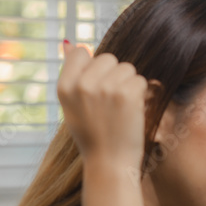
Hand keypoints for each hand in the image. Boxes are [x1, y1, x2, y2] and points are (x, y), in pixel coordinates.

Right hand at [56, 41, 149, 166]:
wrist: (109, 163)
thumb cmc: (92, 136)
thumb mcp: (72, 106)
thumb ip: (72, 75)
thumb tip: (69, 42)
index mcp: (64, 86)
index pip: (80, 53)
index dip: (93, 67)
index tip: (97, 88)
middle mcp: (82, 84)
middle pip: (108, 58)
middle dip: (114, 75)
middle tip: (111, 102)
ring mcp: (105, 88)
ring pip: (127, 68)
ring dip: (129, 85)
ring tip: (121, 109)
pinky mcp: (126, 93)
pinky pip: (140, 81)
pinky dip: (141, 95)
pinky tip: (132, 112)